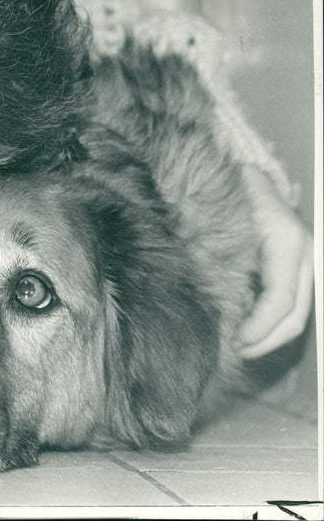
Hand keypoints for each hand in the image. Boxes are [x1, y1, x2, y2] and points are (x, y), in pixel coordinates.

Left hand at [235, 167, 313, 358]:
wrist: (238, 169)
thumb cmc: (222, 194)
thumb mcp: (218, 227)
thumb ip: (218, 263)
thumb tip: (215, 309)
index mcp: (287, 240)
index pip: (280, 300)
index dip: (259, 328)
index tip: (235, 342)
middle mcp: (304, 250)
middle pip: (296, 313)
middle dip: (267, 339)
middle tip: (236, 351)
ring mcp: (304, 257)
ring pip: (298, 311)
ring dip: (271, 334)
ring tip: (240, 345)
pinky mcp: (296, 263)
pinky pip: (290, 300)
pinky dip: (271, 320)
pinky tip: (247, 329)